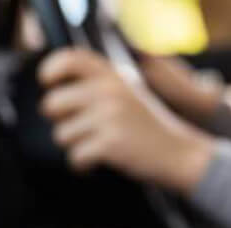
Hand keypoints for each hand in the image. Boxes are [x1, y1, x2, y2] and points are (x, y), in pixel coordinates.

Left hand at [38, 49, 213, 194]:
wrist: (180, 154)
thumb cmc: (147, 128)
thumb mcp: (126, 93)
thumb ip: (95, 86)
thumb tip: (51, 99)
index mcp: (112, 75)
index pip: (69, 59)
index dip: (50, 71)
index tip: (50, 85)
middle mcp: (109, 90)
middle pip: (52, 104)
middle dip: (61, 122)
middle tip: (82, 130)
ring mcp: (109, 116)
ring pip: (61, 135)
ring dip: (75, 146)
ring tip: (100, 145)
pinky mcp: (110, 142)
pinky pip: (74, 157)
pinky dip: (83, 165)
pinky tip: (101, 161)